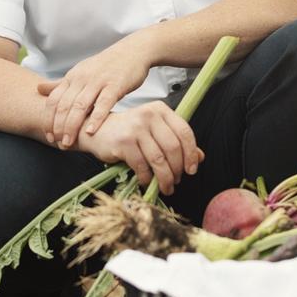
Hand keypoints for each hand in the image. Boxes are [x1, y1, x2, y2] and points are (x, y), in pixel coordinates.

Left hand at [37, 32, 156, 148]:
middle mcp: (82, 78)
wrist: (133, 51)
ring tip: (68, 142)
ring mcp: (99, 81)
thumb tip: (38, 89)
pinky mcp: (115, 85)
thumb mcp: (81, 72)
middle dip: (58, 126)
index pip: (54, 100)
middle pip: (64, 105)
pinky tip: (90, 131)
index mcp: (72, 77)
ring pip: (80, 106)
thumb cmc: (106, 66)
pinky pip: (104, 103)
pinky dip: (96, 118)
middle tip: (57, 143)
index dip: (48, 119)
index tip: (48, 136)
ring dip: (72, 126)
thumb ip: (60, 84)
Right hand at [77, 105, 204, 196]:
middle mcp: (149, 115)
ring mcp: (136, 128)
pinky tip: (147, 182)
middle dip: (178, 169)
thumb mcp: (155, 132)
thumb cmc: (129, 132)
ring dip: (164, 178)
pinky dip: (147, 178)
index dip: (191, 154)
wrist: (96, 131)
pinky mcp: (124, 142)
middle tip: (176, 181)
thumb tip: (200, 157)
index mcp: (161, 110)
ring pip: (159, 159)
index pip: (185, 132)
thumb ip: (177, 141)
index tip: (192, 169)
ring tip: (166, 187)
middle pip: (173, 148)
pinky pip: (142, 166)